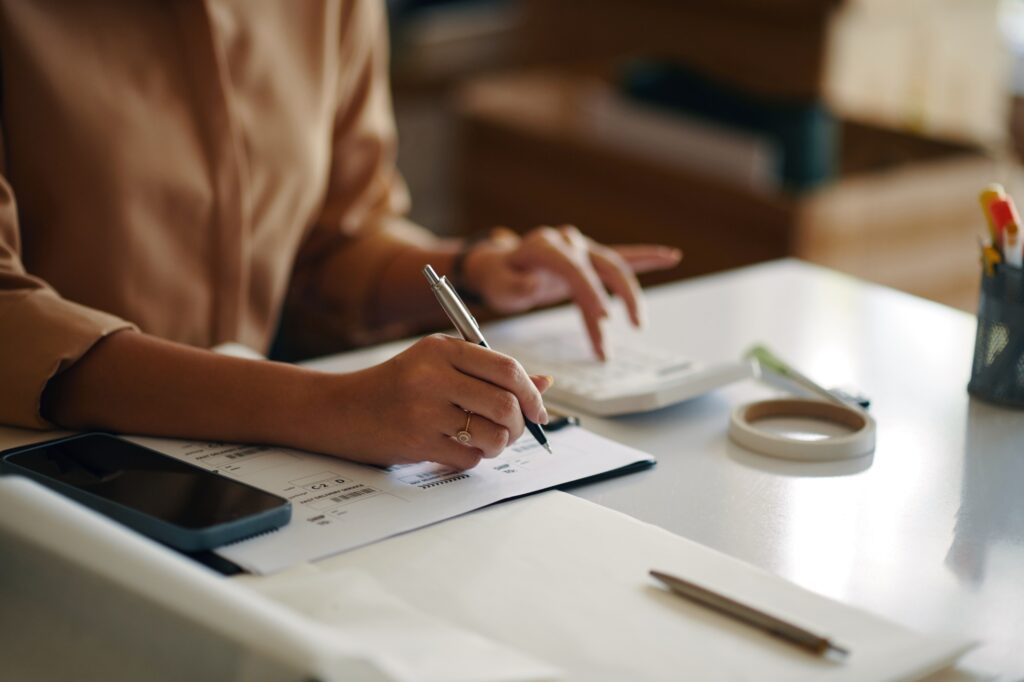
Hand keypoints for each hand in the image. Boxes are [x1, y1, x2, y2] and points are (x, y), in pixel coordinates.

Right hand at [323, 334, 552, 469]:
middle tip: (514, 430)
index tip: (538, 409)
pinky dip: (472, 457)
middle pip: (505, 404)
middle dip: (520, 424)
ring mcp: (423, 411)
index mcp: (441, 349)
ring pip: (493, 435)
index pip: (506, 369)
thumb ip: (489, 373)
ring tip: (485, 440)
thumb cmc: (396, 386)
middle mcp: (433, 376)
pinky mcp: (417, 442)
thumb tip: (544, 385)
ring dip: (499, 444)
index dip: (531, 393)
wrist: (340, 410)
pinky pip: (469, 457)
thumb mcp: (438, 365)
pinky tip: (456, 447)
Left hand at [463, 226, 681, 359]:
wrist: (497, 265)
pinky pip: (621, 256)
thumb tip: (535, 284)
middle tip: (635, 327)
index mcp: (543, 247)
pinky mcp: (589, 257)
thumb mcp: (498, 285)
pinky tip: (671, 256)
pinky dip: (645, 256)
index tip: (605, 318)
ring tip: (639, 325)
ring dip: (630, 295)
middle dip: (621, 295)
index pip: (574, 269)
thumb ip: (514, 287)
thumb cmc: (498, 277)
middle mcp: (566, 241)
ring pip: (614, 267)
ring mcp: (580, 247)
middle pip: (603, 265)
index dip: (591, 292)